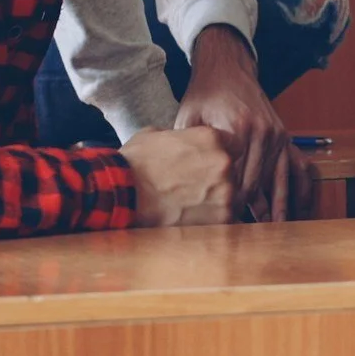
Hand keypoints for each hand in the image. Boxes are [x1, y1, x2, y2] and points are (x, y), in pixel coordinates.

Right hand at [120, 125, 237, 226]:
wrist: (123, 194)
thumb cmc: (133, 165)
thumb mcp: (155, 136)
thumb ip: (179, 137)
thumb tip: (180, 141)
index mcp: (211, 138)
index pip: (230, 145)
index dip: (217, 155)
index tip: (206, 164)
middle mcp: (224, 163)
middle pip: (231, 172)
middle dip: (216, 180)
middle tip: (193, 187)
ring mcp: (224, 191)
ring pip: (230, 196)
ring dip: (214, 201)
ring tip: (189, 204)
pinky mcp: (220, 217)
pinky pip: (225, 218)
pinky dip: (211, 219)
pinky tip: (191, 217)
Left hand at [174, 27, 306, 220]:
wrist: (228, 70)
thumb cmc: (204, 95)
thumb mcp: (190, 119)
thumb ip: (191, 148)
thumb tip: (182, 181)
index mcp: (241, 129)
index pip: (238, 176)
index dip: (231, 204)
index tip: (226, 226)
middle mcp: (265, 133)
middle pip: (260, 182)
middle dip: (253, 212)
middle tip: (246, 235)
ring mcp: (278, 135)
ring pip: (280, 179)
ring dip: (280, 206)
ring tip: (279, 230)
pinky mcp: (285, 136)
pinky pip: (297, 166)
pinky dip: (300, 188)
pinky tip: (301, 208)